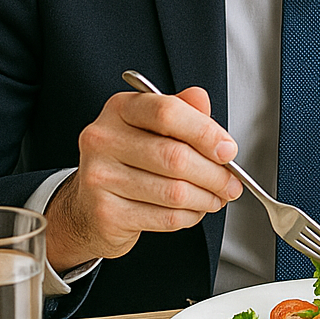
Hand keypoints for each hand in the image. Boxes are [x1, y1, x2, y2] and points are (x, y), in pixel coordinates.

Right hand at [44, 86, 242, 271]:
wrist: (88, 205)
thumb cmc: (129, 160)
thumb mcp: (152, 126)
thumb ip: (181, 110)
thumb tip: (202, 101)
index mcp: (119, 109)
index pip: (167, 113)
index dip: (205, 132)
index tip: (228, 149)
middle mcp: (103, 139)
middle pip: (175, 156)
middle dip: (214, 173)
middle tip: (231, 182)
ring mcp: (100, 178)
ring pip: (174, 191)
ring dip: (206, 198)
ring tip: (216, 197)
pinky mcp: (106, 213)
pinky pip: (165, 218)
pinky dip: (189, 216)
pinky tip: (193, 210)